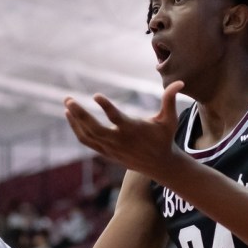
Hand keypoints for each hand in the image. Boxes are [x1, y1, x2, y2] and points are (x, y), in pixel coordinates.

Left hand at [64, 81, 184, 180]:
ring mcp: (110, 148)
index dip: (106, 107)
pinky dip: (77, 130)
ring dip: (74, 121)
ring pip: (87, 135)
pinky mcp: (106, 153)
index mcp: (133, 130)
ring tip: (67, 104)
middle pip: (95, 129)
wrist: (159, 165)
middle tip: (68, 99)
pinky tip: (70, 116)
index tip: (96, 95)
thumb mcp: (170, 119)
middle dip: (80, 115)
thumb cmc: (164, 138)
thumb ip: (170, 100)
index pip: (117, 119)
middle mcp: (119, 140)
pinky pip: (87, 141)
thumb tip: (179, 82)